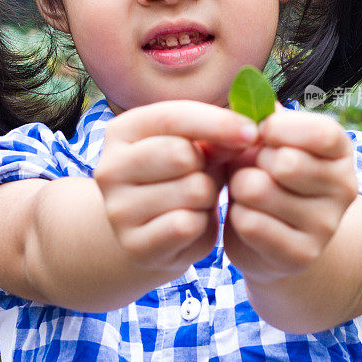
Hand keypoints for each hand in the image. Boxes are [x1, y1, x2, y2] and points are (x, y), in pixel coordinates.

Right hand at [94, 101, 257, 282]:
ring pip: (192, 191)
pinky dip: (201, 224)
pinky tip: (191, 224)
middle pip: (181, 154)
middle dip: (207, 165)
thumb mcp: (197, 146)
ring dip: (207, 196)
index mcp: (121, 131)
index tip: (252, 132)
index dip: (217, 122)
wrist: (155, 231)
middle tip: (204, 174)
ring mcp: (117, 210)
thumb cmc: (182, 176)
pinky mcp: (134, 245)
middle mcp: (109, 168)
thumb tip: (247, 133)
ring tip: (196, 200)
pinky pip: (188, 225)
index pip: (172, 116)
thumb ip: (217, 134)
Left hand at [222, 104, 358, 284]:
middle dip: (252, 160)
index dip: (280, 128)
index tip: (260, 133)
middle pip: (284, 162)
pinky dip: (237, 216)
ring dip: (239, 188)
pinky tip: (246, 217)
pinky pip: (249, 223)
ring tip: (247, 192)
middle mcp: (345, 187)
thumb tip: (248, 87)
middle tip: (252, 167)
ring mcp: (327, 225)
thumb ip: (258, 114)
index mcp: (340, 151)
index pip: (321, 133)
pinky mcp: (301, 255)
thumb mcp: (266, 141)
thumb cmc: (265, 175)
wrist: (272, 239)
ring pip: (258, 190)